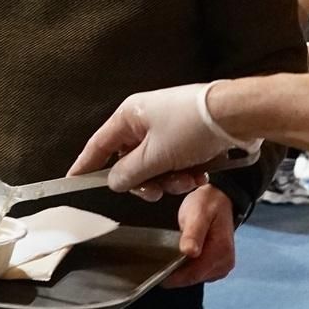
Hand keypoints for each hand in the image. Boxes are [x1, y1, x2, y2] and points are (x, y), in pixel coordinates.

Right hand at [69, 82, 237, 196]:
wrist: (235, 116)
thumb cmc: (191, 127)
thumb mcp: (155, 156)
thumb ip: (129, 174)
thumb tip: (114, 181)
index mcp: (130, 116)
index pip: (98, 145)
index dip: (85, 165)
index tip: (73, 180)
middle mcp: (145, 121)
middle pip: (130, 162)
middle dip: (146, 182)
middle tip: (157, 191)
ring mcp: (167, 129)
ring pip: (155, 167)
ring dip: (170, 180)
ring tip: (188, 179)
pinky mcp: (187, 138)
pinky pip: (175, 163)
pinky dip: (185, 173)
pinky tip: (200, 174)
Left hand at [164, 185, 236, 287]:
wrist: (220, 199)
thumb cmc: (208, 204)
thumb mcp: (198, 213)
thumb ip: (193, 233)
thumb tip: (189, 252)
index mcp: (221, 252)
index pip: (192, 275)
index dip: (173, 277)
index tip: (157, 274)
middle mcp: (224, 264)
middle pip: (193, 278)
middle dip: (176, 274)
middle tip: (158, 265)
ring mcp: (222, 267)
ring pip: (195, 278)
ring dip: (181, 272)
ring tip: (168, 260)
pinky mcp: (218, 266)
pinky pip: (199, 274)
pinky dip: (188, 269)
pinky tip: (180, 258)